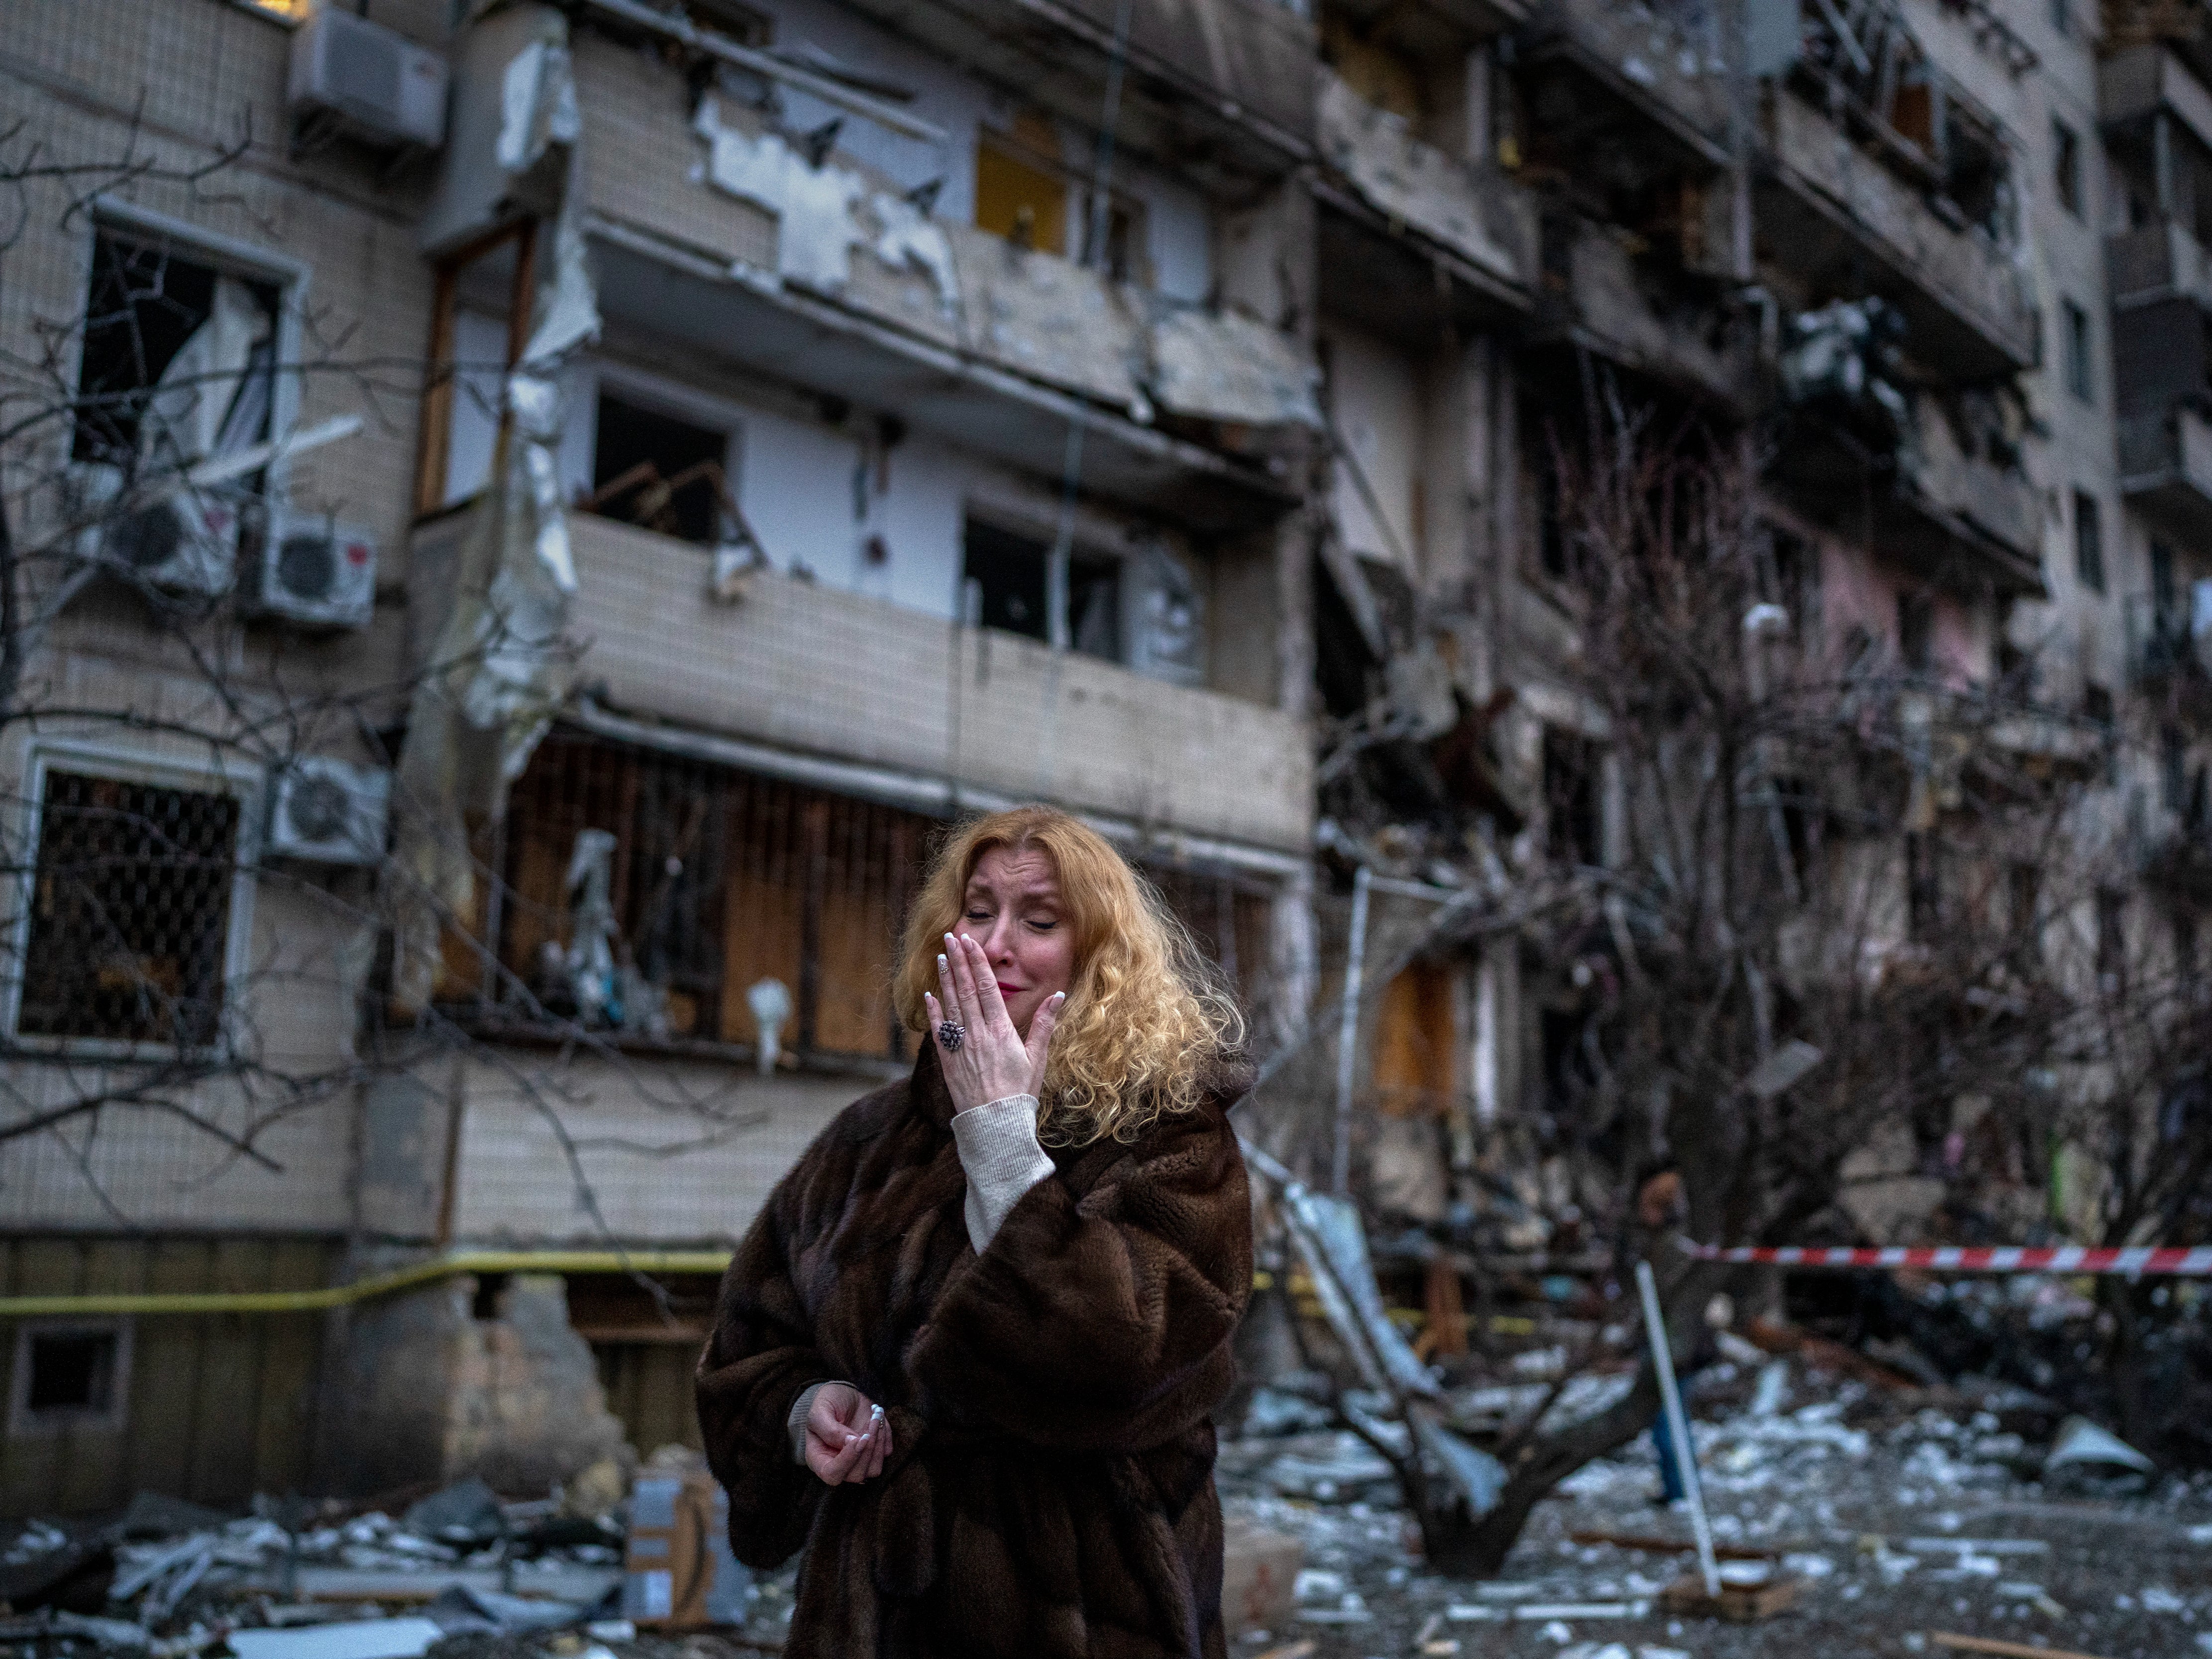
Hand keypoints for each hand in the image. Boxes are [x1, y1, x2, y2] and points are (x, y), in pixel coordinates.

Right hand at [803, 1382, 891, 1484]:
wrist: (843, 1393)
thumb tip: (851, 1443)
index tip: (859, 1438)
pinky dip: (885, 1434)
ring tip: (875, 1415)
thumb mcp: (820, 1412)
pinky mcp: (874, 1452)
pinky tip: (877, 1416)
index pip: (832, 1474)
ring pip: (874, 1469)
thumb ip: (830, 1430)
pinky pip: (886, 1452)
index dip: (847, 1460)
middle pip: (857, 1475)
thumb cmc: (827, 1403)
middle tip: (871, 1420)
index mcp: (819, 1459)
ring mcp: (858, 1461)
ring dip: (879, 1442)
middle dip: (867, 1449)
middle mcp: (839, 1465)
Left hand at [924, 931, 1062, 1113]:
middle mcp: (977, 1034)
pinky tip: (929, 995)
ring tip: (941, 957)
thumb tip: (1057, 995)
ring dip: (945, 979)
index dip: (977, 962)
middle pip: (966, 990)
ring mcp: (960, 1047)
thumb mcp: (1037, 1058)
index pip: (986, 987)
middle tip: (951, 937)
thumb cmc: (1020, 1093)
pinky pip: (937, 1031)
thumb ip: (1044, 1024)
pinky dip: (933, 1011)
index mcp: (1001, 1031)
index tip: (970, 942)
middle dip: (959, 961)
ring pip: (950, 1005)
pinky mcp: (948, 1061)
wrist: (995, 1125)